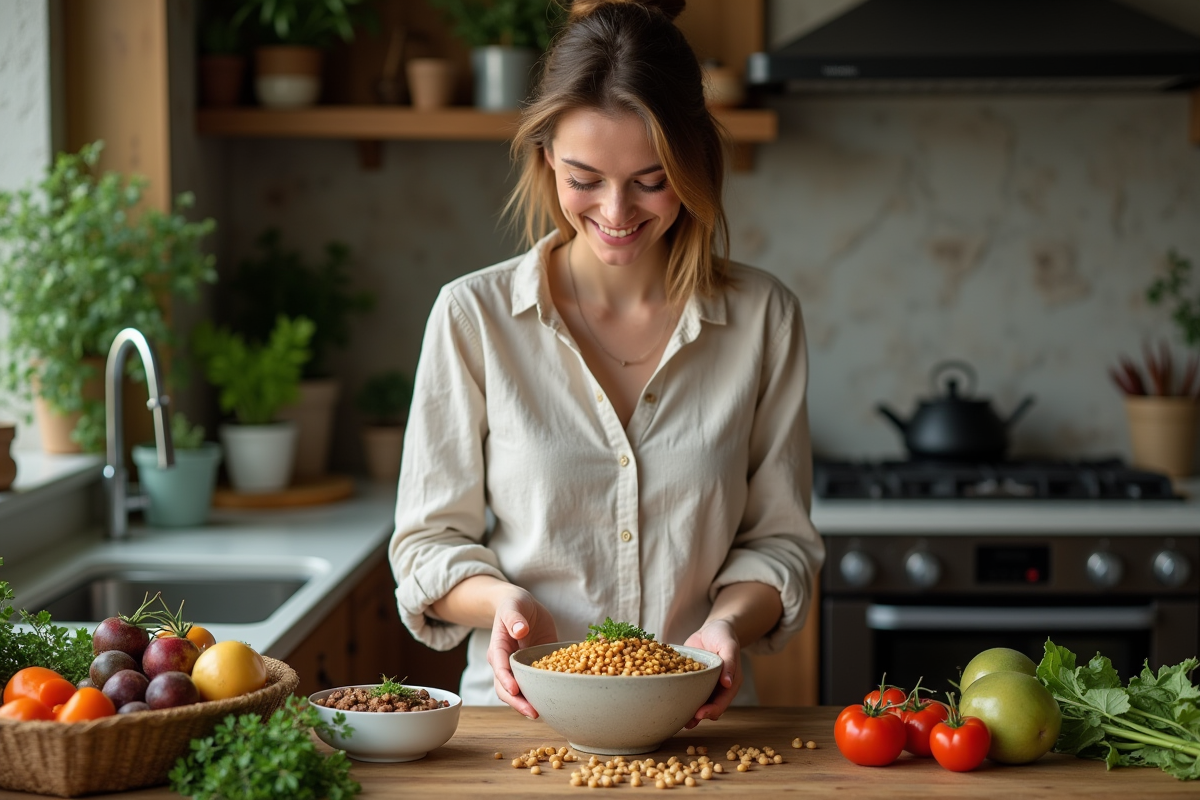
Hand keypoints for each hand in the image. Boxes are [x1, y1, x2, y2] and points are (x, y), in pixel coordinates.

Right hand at [487, 588, 557, 717]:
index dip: (506, 680)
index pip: (499, 667)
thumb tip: (519, 630)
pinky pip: (534, 685)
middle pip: (505, 688)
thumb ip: (515, 618)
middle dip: (517, 702)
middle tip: (533, 713)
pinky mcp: (532, 670)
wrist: (522, 607)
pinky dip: (540, 695)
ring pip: (518, 693)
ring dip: (527, 705)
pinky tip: (552, 704)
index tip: (515, 690)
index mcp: (498, 648)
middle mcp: (505, 663)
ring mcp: (518, 670)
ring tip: (542, 714)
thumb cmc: (515, 604)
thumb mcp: (513, 606)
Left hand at [683, 619, 740, 728]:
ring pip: (697, 702)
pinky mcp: (692, 679)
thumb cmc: (724, 636)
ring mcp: (705, 685)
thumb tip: (728, 683)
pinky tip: (669, 703)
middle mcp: (717, 688)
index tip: (700, 715)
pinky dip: (680, 698)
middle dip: (699, 716)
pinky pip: (687, 691)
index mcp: (730, 683)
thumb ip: (730, 663)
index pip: (722, 701)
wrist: (712, 629)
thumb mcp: (729, 646)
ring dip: (689, 712)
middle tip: (687, 723)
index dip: (712, 710)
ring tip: (677, 721)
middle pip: (709, 707)